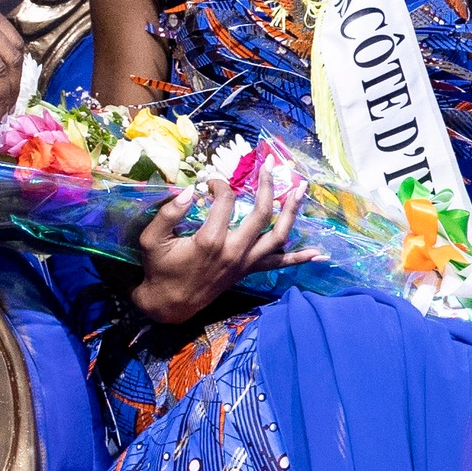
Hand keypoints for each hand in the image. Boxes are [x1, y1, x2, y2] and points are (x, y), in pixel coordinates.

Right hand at [132, 171, 320, 326]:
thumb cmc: (160, 269)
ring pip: (277, 236)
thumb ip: (168, 213)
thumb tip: (189, 190)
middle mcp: (234, 250)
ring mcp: (245, 262)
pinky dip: (300, 258)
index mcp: (210, 240)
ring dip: (292, 213)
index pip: (226, 200)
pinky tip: (319, 254)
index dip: (218, 184)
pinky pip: (279, 264)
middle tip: (270, 166)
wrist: (169, 304)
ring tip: (301, 191)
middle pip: (261, 213)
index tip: (208, 183)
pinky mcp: (248, 270)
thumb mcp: (152, 240)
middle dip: (268, 186)